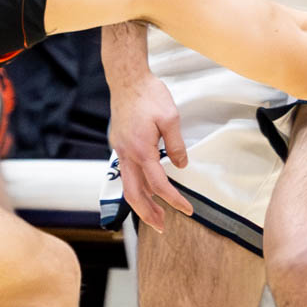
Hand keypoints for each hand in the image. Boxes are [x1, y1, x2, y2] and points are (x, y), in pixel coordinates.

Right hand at [107, 72, 191, 233]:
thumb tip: (181, 165)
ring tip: (154, 214)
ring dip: (141, 202)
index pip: (159, 184)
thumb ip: (176, 144)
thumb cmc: (148, 95)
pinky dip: (136, 186)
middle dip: (148, 214)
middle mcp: (126, 154)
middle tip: (162, 227)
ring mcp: (120, 150)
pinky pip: (126, 172)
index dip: (174, 200)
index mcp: (141, 150)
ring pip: (128, 185)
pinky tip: (146, 188)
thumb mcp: (170, 117)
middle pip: (134, 194)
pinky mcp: (119, 144)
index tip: (187, 210)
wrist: (126, 79)